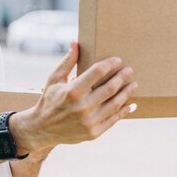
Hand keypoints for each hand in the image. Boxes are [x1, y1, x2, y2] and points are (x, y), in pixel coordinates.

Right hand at [11, 42, 136, 152]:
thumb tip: (75, 43)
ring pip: (114, 104)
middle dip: (122, 77)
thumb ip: (67, 62)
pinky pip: (113, 120)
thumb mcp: (54, 79)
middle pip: (110, 88)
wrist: (43, 129)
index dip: (109, 64)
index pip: (97, 72)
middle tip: (129, 70)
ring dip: (126, 93)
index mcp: (72, 91)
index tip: (117, 60)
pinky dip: (123, 111)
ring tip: (134, 85)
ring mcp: (89, 121)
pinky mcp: (93, 133)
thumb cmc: (49, 100)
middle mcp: (82, 107)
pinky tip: (130, 104)